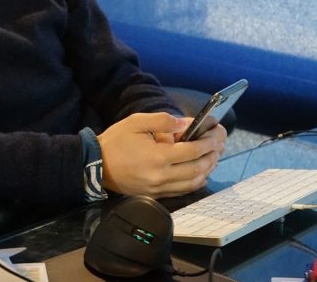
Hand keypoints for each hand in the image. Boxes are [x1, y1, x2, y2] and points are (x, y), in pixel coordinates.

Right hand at [97, 112, 224, 197]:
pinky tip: (201, 173)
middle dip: (213, 154)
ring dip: (207, 169)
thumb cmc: (116, 141)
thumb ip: (163, 121)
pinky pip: (182, 191)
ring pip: (193, 183)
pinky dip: (196, 182)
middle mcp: (161, 176)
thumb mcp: (136, 122)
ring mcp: (158, 188)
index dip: (208, 141)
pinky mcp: (155, 195)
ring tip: (214, 156)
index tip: (217, 131)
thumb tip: (186, 124)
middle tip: (220, 142)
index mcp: (157, 156)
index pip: (193, 150)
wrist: (96, 165)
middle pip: (197, 168)